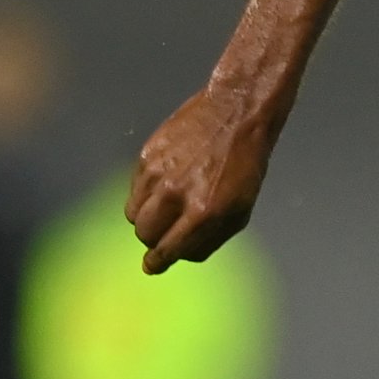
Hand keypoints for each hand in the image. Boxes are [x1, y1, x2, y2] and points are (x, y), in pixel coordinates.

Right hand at [127, 86, 275, 272]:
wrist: (236, 113)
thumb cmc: (244, 166)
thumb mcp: (240, 211)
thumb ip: (209, 238)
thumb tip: (180, 255)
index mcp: (202, 213)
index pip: (167, 250)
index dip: (158, 261)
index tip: (152, 265)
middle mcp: (174, 196)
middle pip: (145, 235)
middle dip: (154, 239)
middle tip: (166, 231)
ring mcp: (156, 175)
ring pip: (134, 214)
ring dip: (147, 217)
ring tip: (166, 205)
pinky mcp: (146, 156)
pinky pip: (134, 189)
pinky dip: (145, 193)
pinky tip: (165, 182)